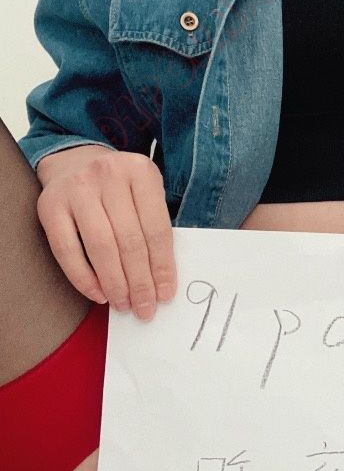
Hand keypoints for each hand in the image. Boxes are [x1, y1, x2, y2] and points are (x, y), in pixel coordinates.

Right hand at [36, 144, 176, 319]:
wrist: (74, 162)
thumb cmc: (119, 187)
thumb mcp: (145, 192)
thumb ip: (154, 225)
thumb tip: (161, 281)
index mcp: (140, 171)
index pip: (157, 229)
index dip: (163, 267)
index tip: (165, 294)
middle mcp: (108, 175)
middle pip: (130, 241)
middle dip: (140, 282)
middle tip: (145, 308)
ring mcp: (76, 189)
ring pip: (101, 247)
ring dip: (115, 283)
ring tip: (124, 304)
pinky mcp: (50, 206)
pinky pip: (67, 251)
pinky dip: (84, 278)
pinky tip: (98, 294)